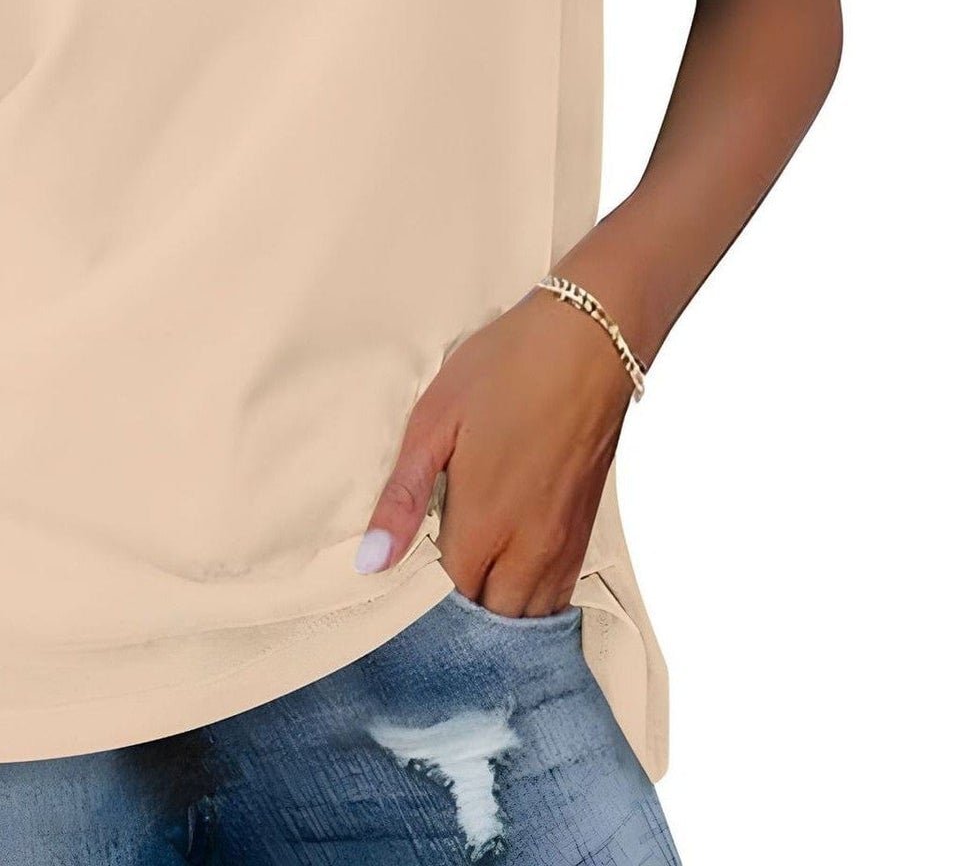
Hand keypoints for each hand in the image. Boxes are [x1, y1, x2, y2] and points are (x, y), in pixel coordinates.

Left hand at [358, 287, 632, 614]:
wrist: (591, 340)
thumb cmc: (508, 368)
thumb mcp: (436, 419)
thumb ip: (404, 497)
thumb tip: (371, 562)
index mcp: (487, 523)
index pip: (448, 602)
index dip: (419, 607)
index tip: (395, 595)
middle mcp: (531, 546)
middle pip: (493, 621)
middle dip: (460, 622)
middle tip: (426, 599)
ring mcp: (565, 542)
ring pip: (530, 615)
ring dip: (498, 615)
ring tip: (463, 594)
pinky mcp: (586, 529)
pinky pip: (558, 594)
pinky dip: (531, 601)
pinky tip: (506, 578)